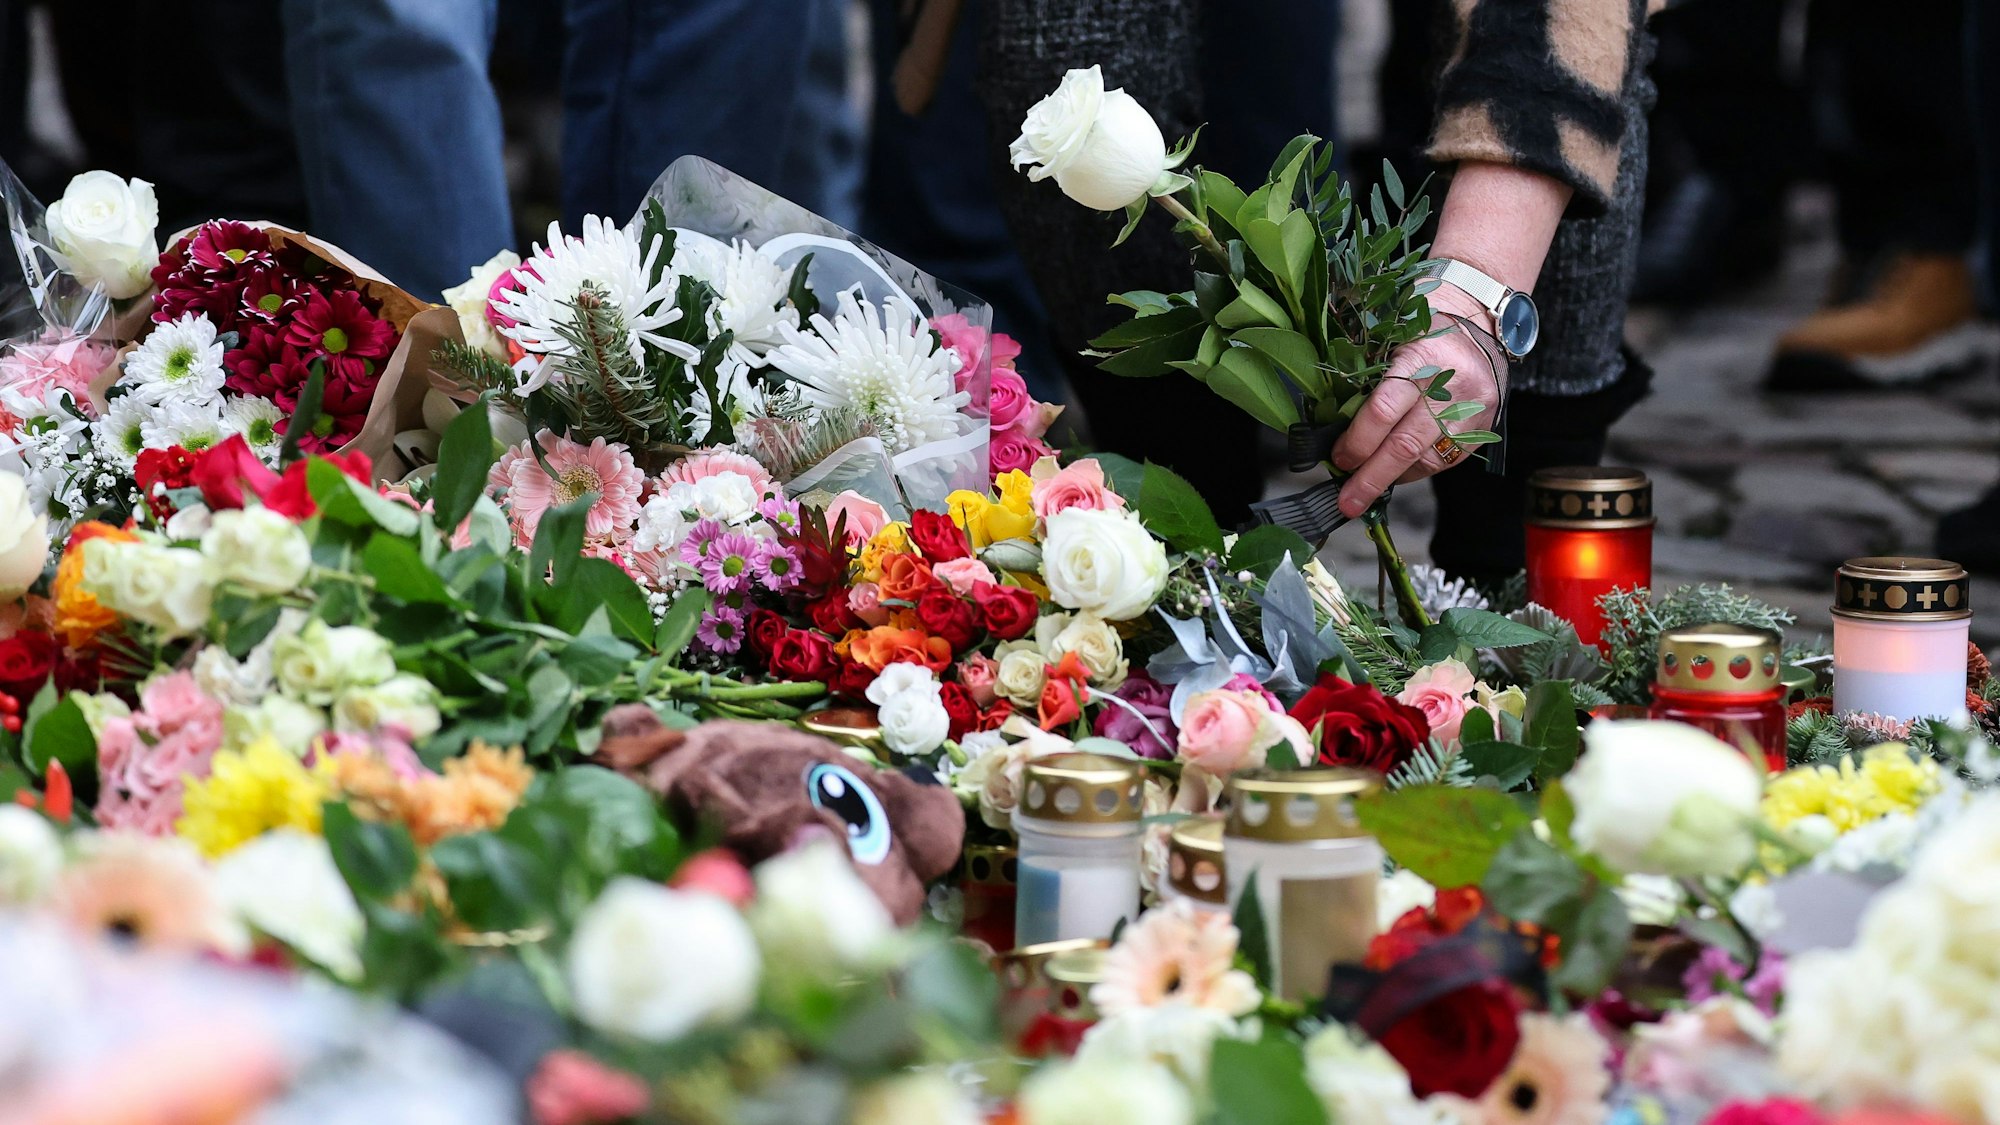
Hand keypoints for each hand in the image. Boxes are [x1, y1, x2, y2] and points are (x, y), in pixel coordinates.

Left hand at [1331, 283, 1502, 518]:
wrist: (1482, 326)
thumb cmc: (1425, 329)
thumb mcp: (1393, 336)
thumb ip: (1366, 373)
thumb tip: (1332, 422)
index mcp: (1421, 357)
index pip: (1385, 409)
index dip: (1358, 440)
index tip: (1337, 458)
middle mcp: (1451, 386)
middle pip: (1405, 444)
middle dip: (1371, 477)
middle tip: (1346, 501)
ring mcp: (1470, 411)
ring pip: (1426, 459)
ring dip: (1391, 479)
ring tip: (1364, 490)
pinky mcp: (1480, 429)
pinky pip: (1443, 462)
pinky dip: (1414, 472)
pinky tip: (1395, 474)